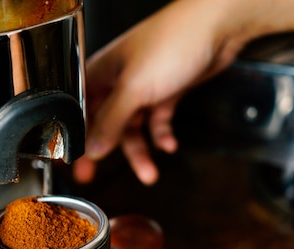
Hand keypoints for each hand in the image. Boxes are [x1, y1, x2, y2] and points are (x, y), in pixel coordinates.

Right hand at [73, 0, 248, 184]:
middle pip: (106, 124)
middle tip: (96, 176)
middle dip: (106, 151)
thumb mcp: (134, 88)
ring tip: (150, 173)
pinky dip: (162, 136)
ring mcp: (143, 87)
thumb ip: (111, 121)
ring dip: (140, 152)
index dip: (76, 138)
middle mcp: (118, 81)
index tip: (76, 164)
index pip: (79, 112)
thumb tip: (92, 148)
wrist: (217, 28)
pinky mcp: (166, 92)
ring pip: (133, 128)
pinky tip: (169, 145)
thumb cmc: (172, 42)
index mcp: (100, 73)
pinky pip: (158, 122)